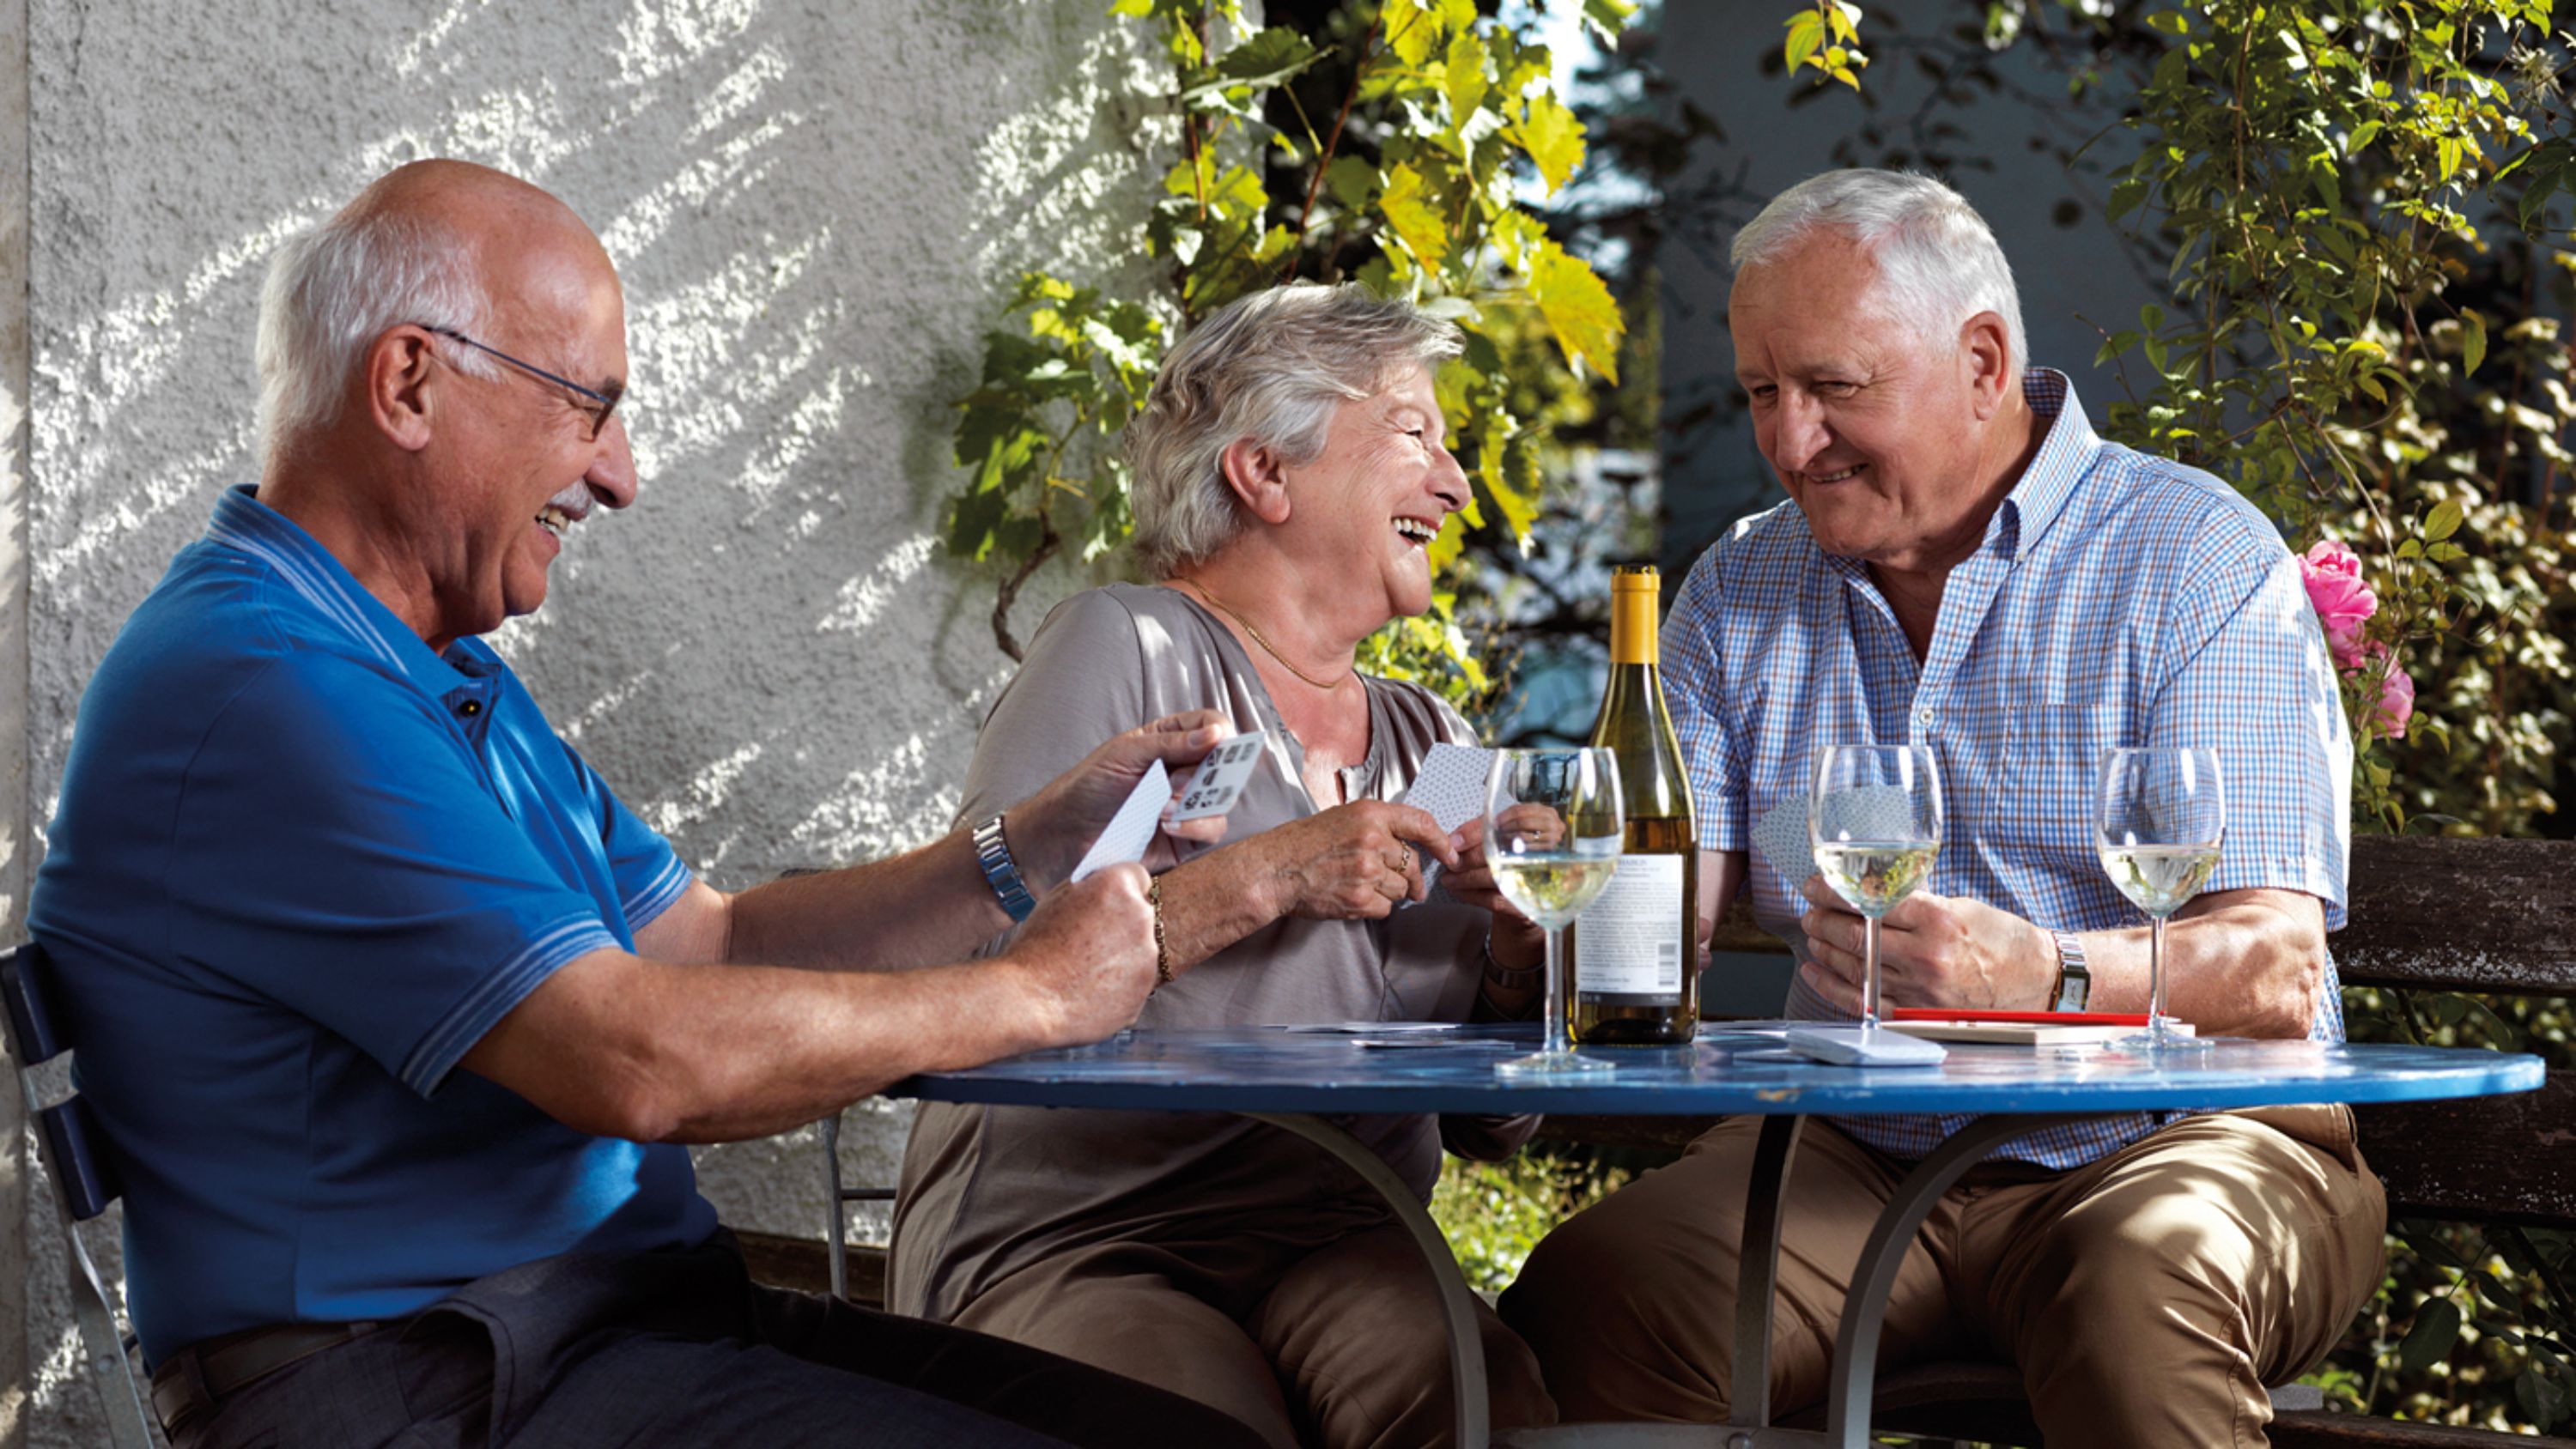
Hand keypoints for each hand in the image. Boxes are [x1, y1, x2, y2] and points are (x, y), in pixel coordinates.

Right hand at [1001, 863, 1159, 1045]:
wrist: (1029, 998)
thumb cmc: (1035, 947)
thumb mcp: (1058, 898)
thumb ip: (1092, 887)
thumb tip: (1107, 886)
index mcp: (1118, 886)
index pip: (1137, 876)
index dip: (1121, 890)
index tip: (1111, 902)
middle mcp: (1140, 916)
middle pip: (1142, 913)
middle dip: (1124, 923)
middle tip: (1094, 940)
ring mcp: (1147, 955)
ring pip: (1141, 949)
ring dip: (1124, 955)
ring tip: (1088, 968)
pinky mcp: (1145, 987)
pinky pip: (1137, 979)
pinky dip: (1121, 983)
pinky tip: (1093, 987)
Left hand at [1010, 710, 1235, 885]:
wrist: (1064, 834)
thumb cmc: (1088, 786)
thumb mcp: (1125, 754)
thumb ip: (1171, 743)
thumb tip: (1217, 733)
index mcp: (1170, 740)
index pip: (1210, 725)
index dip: (1220, 731)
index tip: (1218, 739)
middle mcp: (1184, 770)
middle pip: (1225, 763)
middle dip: (1212, 770)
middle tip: (1183, 779)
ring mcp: (1187, 805)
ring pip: (1223, 799)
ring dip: (1199, 801)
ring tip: (1165, 807)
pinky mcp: (1186, 838)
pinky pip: (1210, 830)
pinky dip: (1195, 826)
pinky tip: (1167, 825)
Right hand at [1258, 801, 1460, 920]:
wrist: (1275, 869)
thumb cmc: (1305, 843)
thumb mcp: (1344, 818)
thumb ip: (1379, 826)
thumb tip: (1413, 844)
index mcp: (1370, 814)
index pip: (1421, 823)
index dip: (1441, 842)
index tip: (1450, 855)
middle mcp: (1372, 840)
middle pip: (1413, 864)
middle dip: (1413, 879)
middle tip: (1410, 886)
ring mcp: (1367, 870)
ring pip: (1402, 889)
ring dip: (1389, 892)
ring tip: (1363, 886)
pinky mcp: (1359, 898)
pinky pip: (1386, 908)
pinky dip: (1374, 907)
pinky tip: (1354, 897)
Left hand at [1442, 819, 1545, 967]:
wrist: (1531, 896)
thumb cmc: (1516, 857)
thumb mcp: (1505, 834)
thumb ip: (1482, 830)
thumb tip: (1454, 840)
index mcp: (1545, 821)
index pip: (1511, 819)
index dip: (1479, 830)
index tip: (1456, 841)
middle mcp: (1549, 847)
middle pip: (1500, 849)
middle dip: (1468, 857)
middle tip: (1450, 861)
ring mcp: (1541, 875)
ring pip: (1494, 876)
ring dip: (1465, 878)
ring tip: (1449, 878)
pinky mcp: (1529, 901)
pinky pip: (1494, 899)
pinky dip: (1471, 895)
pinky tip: (1459, 891)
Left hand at [1795, 874, 2054, 1013]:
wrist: (2039, 982)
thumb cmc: (2003, 941)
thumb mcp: (1961, 907)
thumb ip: (1916, 903)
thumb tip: (1872, 893)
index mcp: (1937, 920)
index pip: (1870, 901)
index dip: (1834, 892)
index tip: (1816, 886)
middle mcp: (1926, 956)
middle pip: (1855, 935)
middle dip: (1823, 919)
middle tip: (1811, 910)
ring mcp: (1919, 989)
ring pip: (1854, 966)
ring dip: (1824, 948)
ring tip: (1814, 934)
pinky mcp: (1916, 1014)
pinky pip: (1861, 1000)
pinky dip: (1831, 984)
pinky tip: (1815, 970)